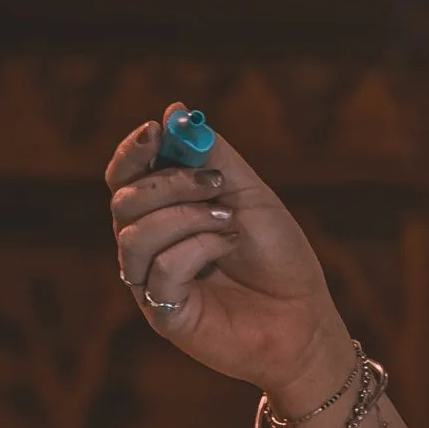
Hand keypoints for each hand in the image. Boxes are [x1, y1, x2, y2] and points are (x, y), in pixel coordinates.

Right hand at [105, 115, 351, 415]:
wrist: (305, 317)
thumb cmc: (278, 257)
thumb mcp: (249, 195)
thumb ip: (212, 155)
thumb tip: (174, 110)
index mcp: (163, 213)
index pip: (124, 177)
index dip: (133, 151)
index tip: (157, 131)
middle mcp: (149, 246)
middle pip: (123, 200)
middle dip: (169, 183)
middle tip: (215, 182)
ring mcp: (151, 282)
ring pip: (134, 235)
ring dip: (186, 217)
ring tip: (230, 223)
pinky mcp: (164, 315)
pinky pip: (159, 270)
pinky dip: (195, 249)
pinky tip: (226, 249)